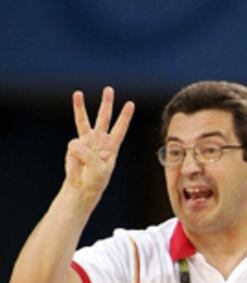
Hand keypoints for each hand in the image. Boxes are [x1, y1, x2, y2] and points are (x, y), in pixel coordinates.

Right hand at [65, 86, 134, 202]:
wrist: (82, 187)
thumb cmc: (95, 179)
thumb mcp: (98, 170)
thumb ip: (89, 156)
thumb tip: (75, 144)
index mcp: (111, 146)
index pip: (120, 129)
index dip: (125, 117)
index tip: (130, 104)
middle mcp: (99, 140)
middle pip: (104, 118)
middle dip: (106, 103)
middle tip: (108, 89)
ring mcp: (86, 141)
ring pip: (84, 121)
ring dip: (80, 107)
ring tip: (77, 93)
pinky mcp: (74, 146)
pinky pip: (73, 145)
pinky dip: (75, 155)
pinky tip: (77, 163)